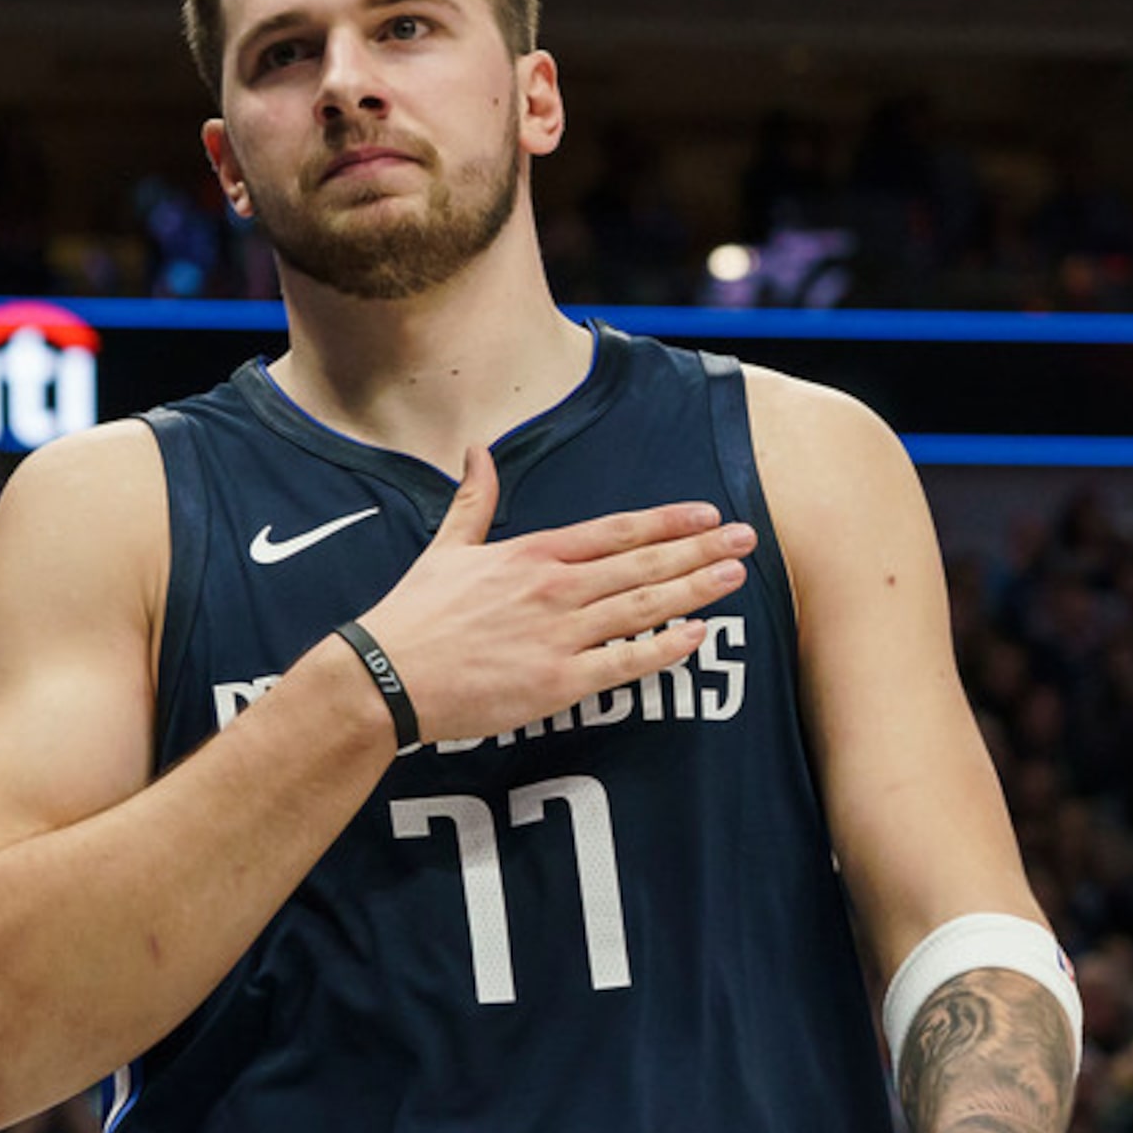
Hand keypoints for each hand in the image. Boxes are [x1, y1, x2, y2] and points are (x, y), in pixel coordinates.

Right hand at [359, 444, 757, 743]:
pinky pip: (624, 662)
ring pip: (642, 606)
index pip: (615, 530)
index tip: (707, 515)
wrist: (386, 678)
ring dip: (694, 589)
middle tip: (747, 540)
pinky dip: (663, 648)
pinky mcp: (557, 682)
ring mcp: (559, 635)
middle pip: (642, 563)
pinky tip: (696, 636)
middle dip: (699, 550)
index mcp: (532, 554)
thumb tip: (477, 450)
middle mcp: (555, 589)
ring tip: (734, 577)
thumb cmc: (414, 616)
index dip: (666, 522)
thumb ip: (475, 501)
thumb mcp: (447, 548)